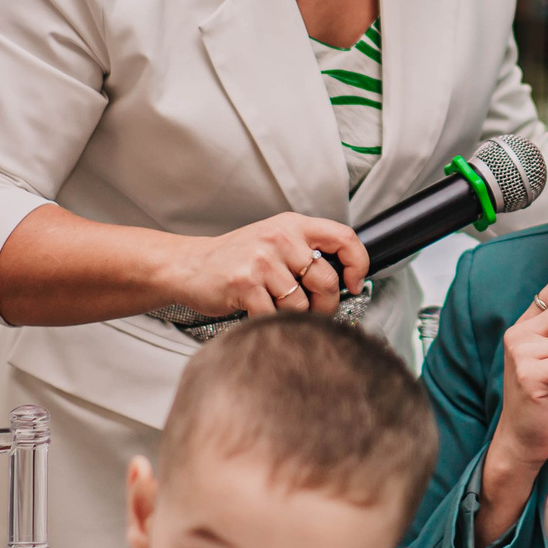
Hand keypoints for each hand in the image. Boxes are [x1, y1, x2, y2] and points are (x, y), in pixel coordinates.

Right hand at [161, 213, 367, 318]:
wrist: (189, 265)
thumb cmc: (236, 258)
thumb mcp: (274, 241)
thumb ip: (306, 250)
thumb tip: (345, 279)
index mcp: (292, 225)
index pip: (344, 238)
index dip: (358, 264)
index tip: (353, 284)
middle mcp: (280, 238)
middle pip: (327, 280)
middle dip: (326, 305)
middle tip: (315, 312)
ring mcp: (262, 260)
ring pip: (302, 304)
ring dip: (295, 317)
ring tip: (279, 310)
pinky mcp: (245, 284)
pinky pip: (274, 316)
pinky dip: (269, 323)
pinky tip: (258, 313)